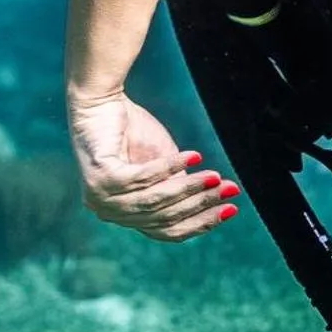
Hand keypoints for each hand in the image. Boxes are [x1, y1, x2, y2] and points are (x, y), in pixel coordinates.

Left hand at [67, 91, 238, 242]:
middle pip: (164, 217)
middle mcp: (108, 212)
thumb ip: (179, 191)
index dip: (201, 223)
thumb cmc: (131, 132)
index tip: (231, 210)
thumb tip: (216, 209)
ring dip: (191, 188)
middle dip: (201, 204)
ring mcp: (100, 197)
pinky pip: (144, 178)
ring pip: (157, 200)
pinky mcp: (100, 178)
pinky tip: (193, 156)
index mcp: (123, 215)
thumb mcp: (163, 169)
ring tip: (215, 176)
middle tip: (230, 189)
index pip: (167, 231)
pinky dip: (171, 167)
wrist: (99, 100)